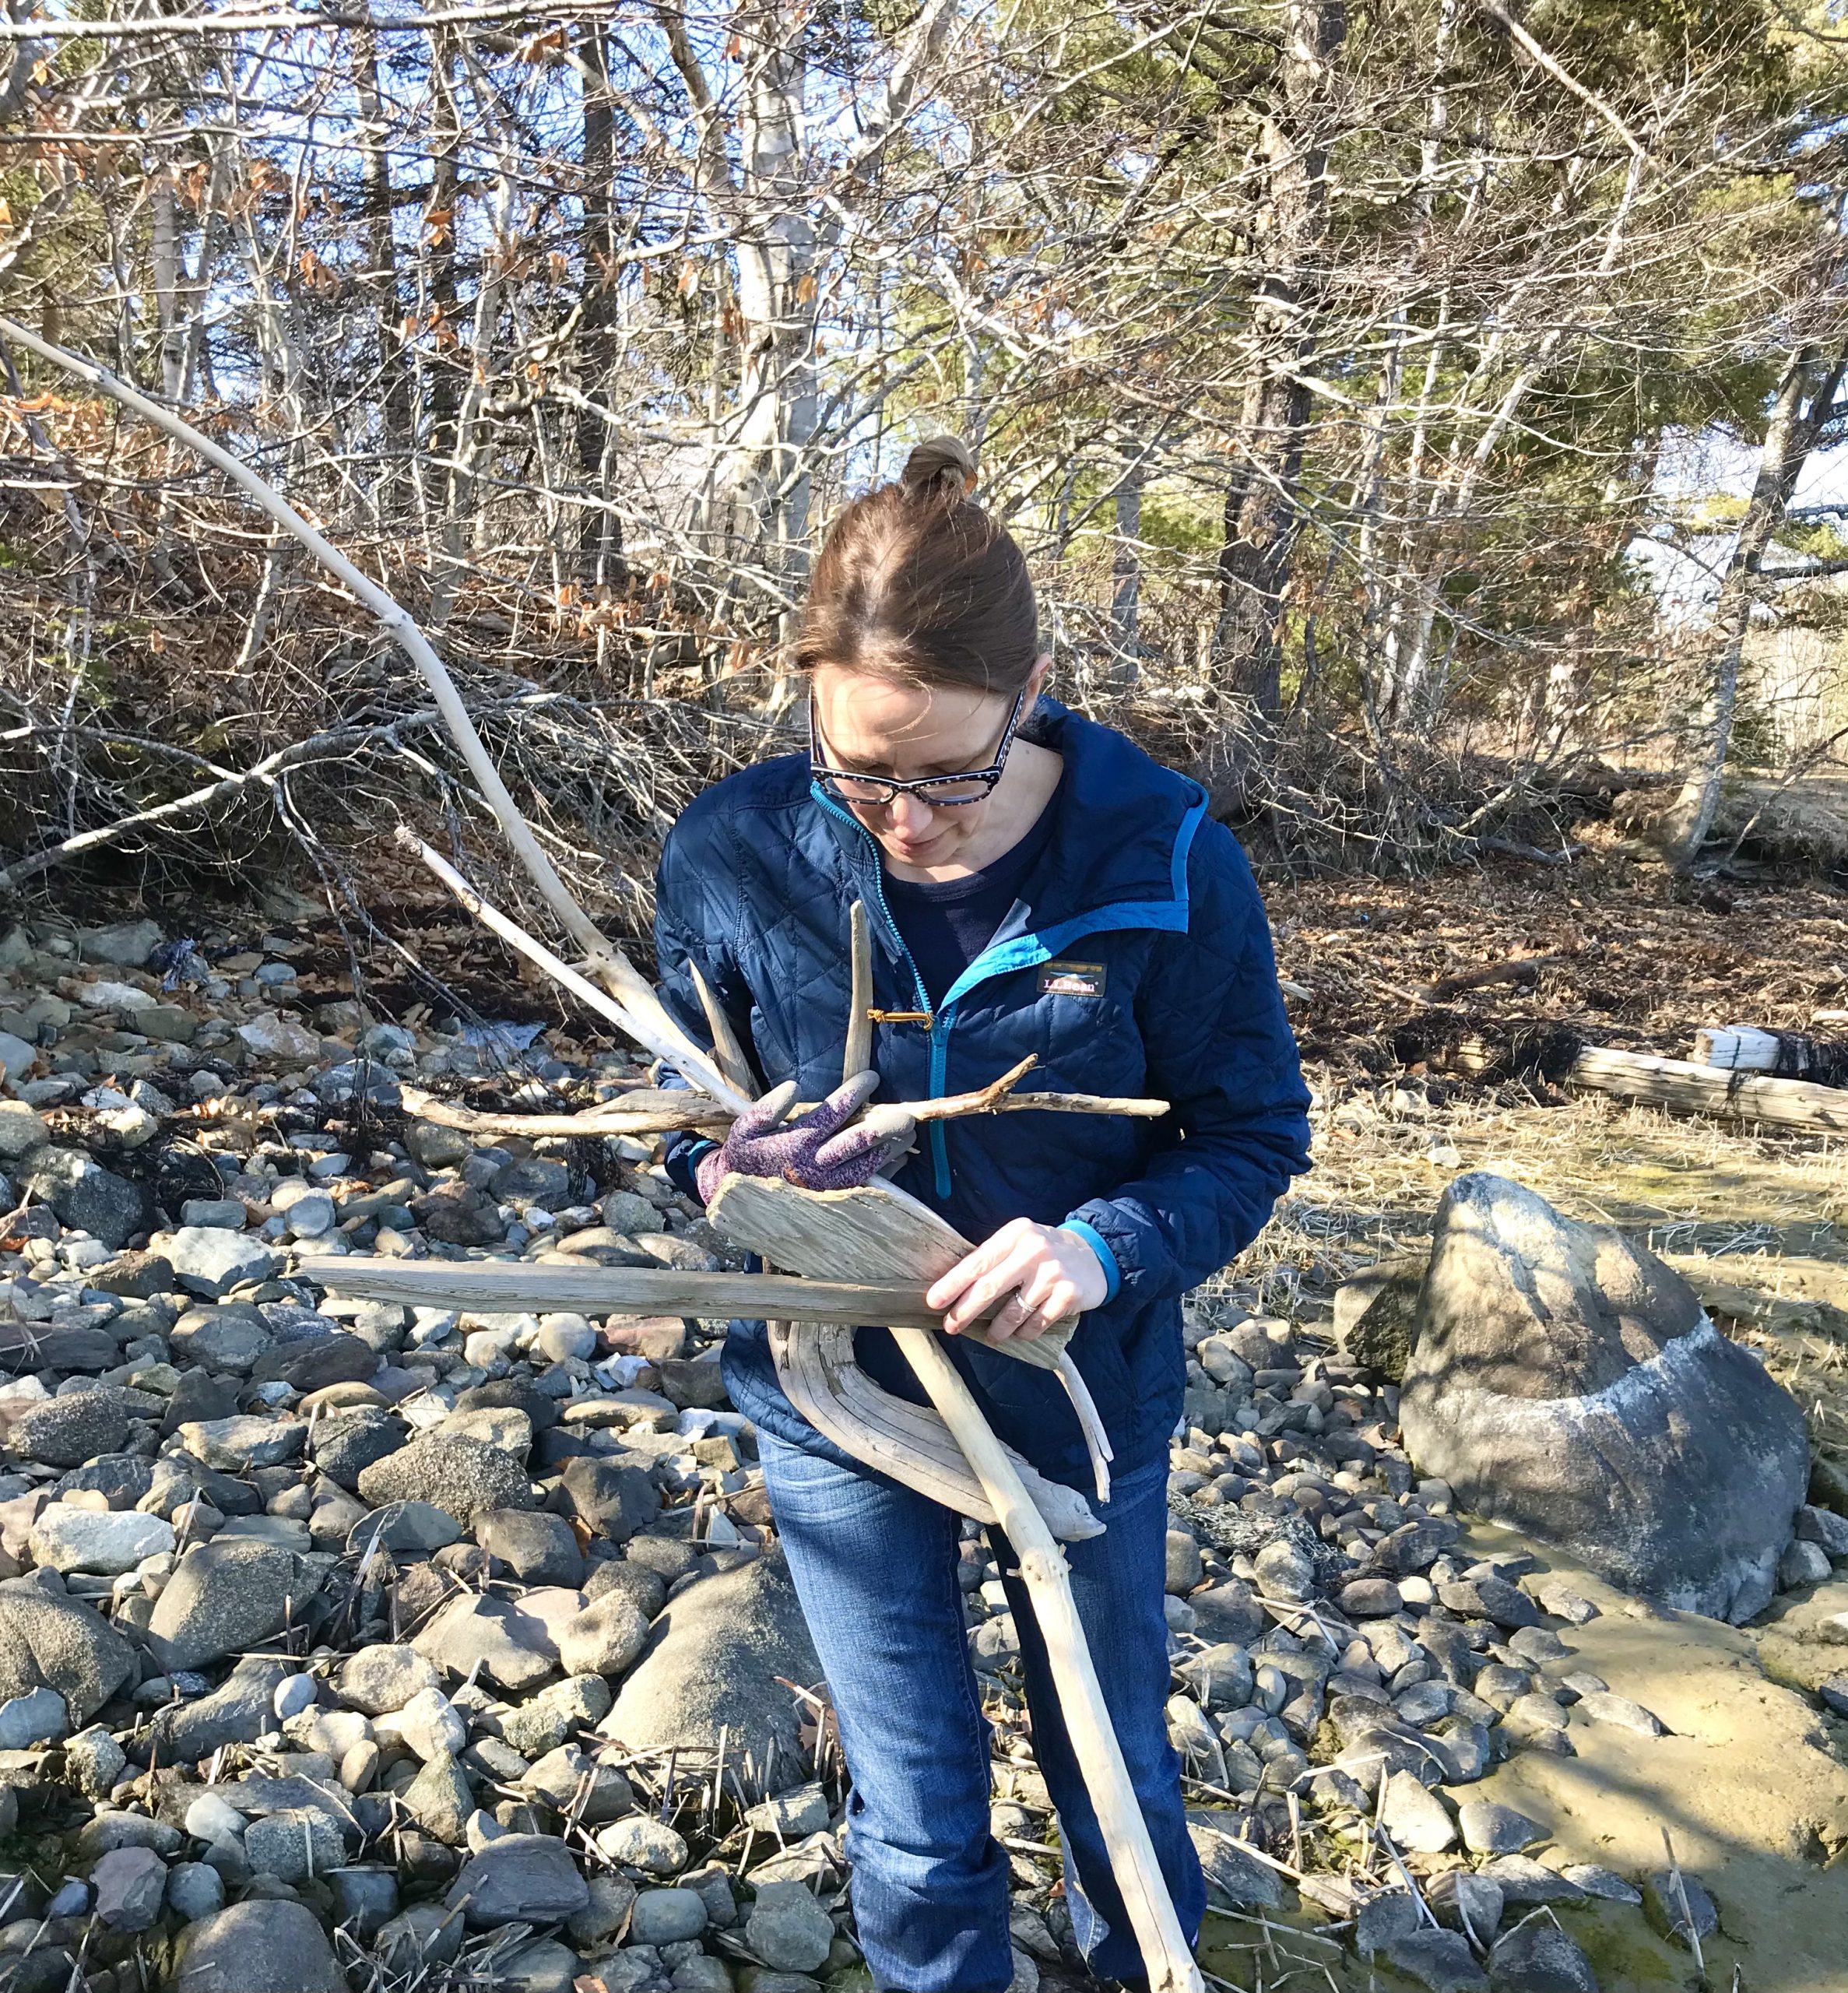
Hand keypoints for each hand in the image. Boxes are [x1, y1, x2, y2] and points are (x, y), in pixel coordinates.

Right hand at [695, 1073, 911, 1200]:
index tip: (872, 1078)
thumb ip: (766, 1108)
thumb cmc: (745, 1155)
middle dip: (885, 1126)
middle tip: (907, 1115)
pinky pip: (864, 1186)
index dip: (855, 1093)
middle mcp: (815, 1164)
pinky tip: (899, 1157)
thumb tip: (793, 1087)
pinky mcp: (832, 1199)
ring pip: (867, 1165)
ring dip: (891, 1148)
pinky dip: (884, 1171)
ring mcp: (826, 1185)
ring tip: (910, 1132)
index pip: (833, 1113)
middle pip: (858, 1143)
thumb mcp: (744, 1128)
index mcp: (796, 1143)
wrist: (738, 1197)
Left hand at [925, 1217, 1108, 1342]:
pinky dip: (1025, 1332)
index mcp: (1016, 1233)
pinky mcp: (1069, 1294)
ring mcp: (1053, 1273)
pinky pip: (1036, 1323)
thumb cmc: (1044, 1252)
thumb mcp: (1020, 1242)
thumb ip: (994, 1258)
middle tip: (951, 1326)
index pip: (977, 1262)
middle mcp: (1034, 1250)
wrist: (1094, 1255)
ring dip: (997, 1329)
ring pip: (1013, 1312)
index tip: (933, 1301)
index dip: (953, 1283)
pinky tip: (1021, 1331)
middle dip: (965, 1311)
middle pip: (989, 1287)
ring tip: (992, 1335)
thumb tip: (953, 1288)